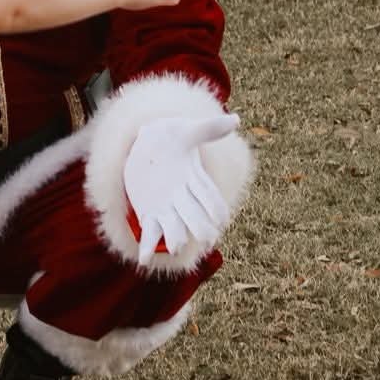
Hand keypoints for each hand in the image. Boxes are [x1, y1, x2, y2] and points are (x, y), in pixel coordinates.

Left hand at [123, 111, 238, 263]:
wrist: (146, 144)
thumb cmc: (169, 136)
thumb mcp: (185, 131)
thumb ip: (207, 129)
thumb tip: (236, 119)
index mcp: (194, 180)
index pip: (210, 196)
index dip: (216, 209)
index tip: (222, 220)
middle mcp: (183, 198)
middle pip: (195, 216)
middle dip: (200, 226)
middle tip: (206, 237)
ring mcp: (166, 208)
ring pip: (174, 228)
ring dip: (175, 237)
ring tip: (175, 246)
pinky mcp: (149, 213)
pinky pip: (150, 234)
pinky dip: (148, 247)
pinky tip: (144, 260)